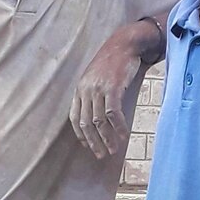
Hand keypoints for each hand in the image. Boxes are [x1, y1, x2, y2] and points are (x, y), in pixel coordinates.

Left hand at [71, 25, 148, 158]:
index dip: (81, 134)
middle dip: (94, 142)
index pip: (75, 117)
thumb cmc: (113, 62)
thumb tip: (96, 116)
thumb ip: (92, 94)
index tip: (88, 146)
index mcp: (80, 89)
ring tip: (114, 149)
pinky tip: (123, 135)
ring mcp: (98, 88)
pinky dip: (118, 127)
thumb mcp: (96, 77)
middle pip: (86, 123)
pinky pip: (113, 113)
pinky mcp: (113, 87)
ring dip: (107, 138)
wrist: (124, 44)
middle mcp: (86, 90)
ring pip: (99, 121)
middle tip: (102, 155)